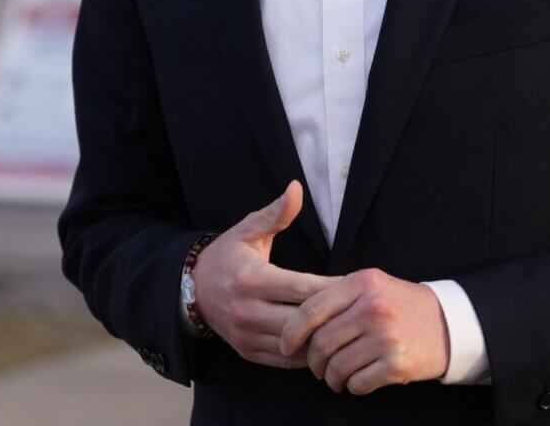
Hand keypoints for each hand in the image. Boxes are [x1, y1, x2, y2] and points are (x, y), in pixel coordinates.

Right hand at [194, 181, 338, 368]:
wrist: (191, 290)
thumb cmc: (227, 256)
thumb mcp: (248, 230)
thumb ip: (276, 213)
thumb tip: (297, 188)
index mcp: (252, 279)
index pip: (301, 288)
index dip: (331, 288)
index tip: (356, 284)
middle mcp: (248, 311)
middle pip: (302, 321)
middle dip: (332, 316)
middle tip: (359, 309)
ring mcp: (247, 336)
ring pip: (296, 346)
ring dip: (322, 338)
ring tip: (347, 327)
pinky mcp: (248, 352)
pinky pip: (286, 361)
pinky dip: (308, 354)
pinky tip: (325, 340)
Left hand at [279, 267, 449, 394]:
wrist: (450, 323)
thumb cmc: (401, 305)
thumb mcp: (372, 286)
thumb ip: (337, 296)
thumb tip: (293, 322)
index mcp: (363, 283)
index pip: (312, 309)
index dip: (292, 332)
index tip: (285, 345)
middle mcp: (373, 308)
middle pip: (322, 342)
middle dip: (313, 360)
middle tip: (317, 366)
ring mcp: (386, 337)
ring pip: (337, 366)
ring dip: (331, 377)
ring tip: (336, 376)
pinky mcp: (397, 364)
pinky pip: (358, 383)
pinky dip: (352, 386)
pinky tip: (358, 380)